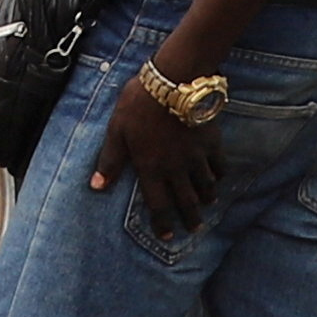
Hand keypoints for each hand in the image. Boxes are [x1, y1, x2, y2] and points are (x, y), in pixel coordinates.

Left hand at [92, 68, 221, 239]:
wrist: (175, 81)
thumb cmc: (140, 104)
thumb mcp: (117, 131)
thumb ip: (110, 160)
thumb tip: (97, 187)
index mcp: (150, 168)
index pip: (158, 205)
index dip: (162, 223)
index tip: (166, 236)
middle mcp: (176, 169)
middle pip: (185, 201)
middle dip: (190, 218)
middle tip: (194, 230)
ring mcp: (196, 157)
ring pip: (205, 186)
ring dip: (206, 199)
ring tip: (207, 206)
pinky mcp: (212, 142)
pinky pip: (219, 165)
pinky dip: (219, 175)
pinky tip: (219, 178)